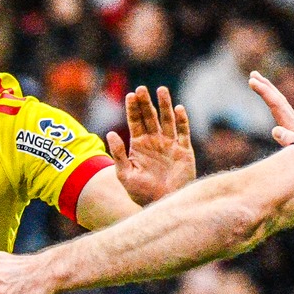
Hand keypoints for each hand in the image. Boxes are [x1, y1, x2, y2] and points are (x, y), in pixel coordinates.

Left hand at [108, 86, 193, 204]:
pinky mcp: (184, 151)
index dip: (132, 108)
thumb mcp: (125, 175)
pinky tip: (178, 108)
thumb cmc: (142, 193)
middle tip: (141, 88)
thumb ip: (118, 154)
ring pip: (167, 120)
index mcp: (139, 145)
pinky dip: (182, 120)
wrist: (163, 204)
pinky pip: (183, 132)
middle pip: (150, 117)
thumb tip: (110, 133)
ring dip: (164, 105)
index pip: (135, 121)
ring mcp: (170, 145)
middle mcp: (154, 141)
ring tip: (161, 90)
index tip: (130, 94)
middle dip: (146, 103)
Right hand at [248, 70, 293, 146]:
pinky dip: (275, 106)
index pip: (276, 103)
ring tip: (259, 82)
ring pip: (281, 106)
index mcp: (291, 126)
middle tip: (253, 74)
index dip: (264, 92)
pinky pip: (282, 115)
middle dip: (266, 86)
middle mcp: (293, 124)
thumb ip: (289, 140)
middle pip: (279, 100)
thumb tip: (274, 130)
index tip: (252, 82)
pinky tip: (272, 106)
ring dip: (270, 93)